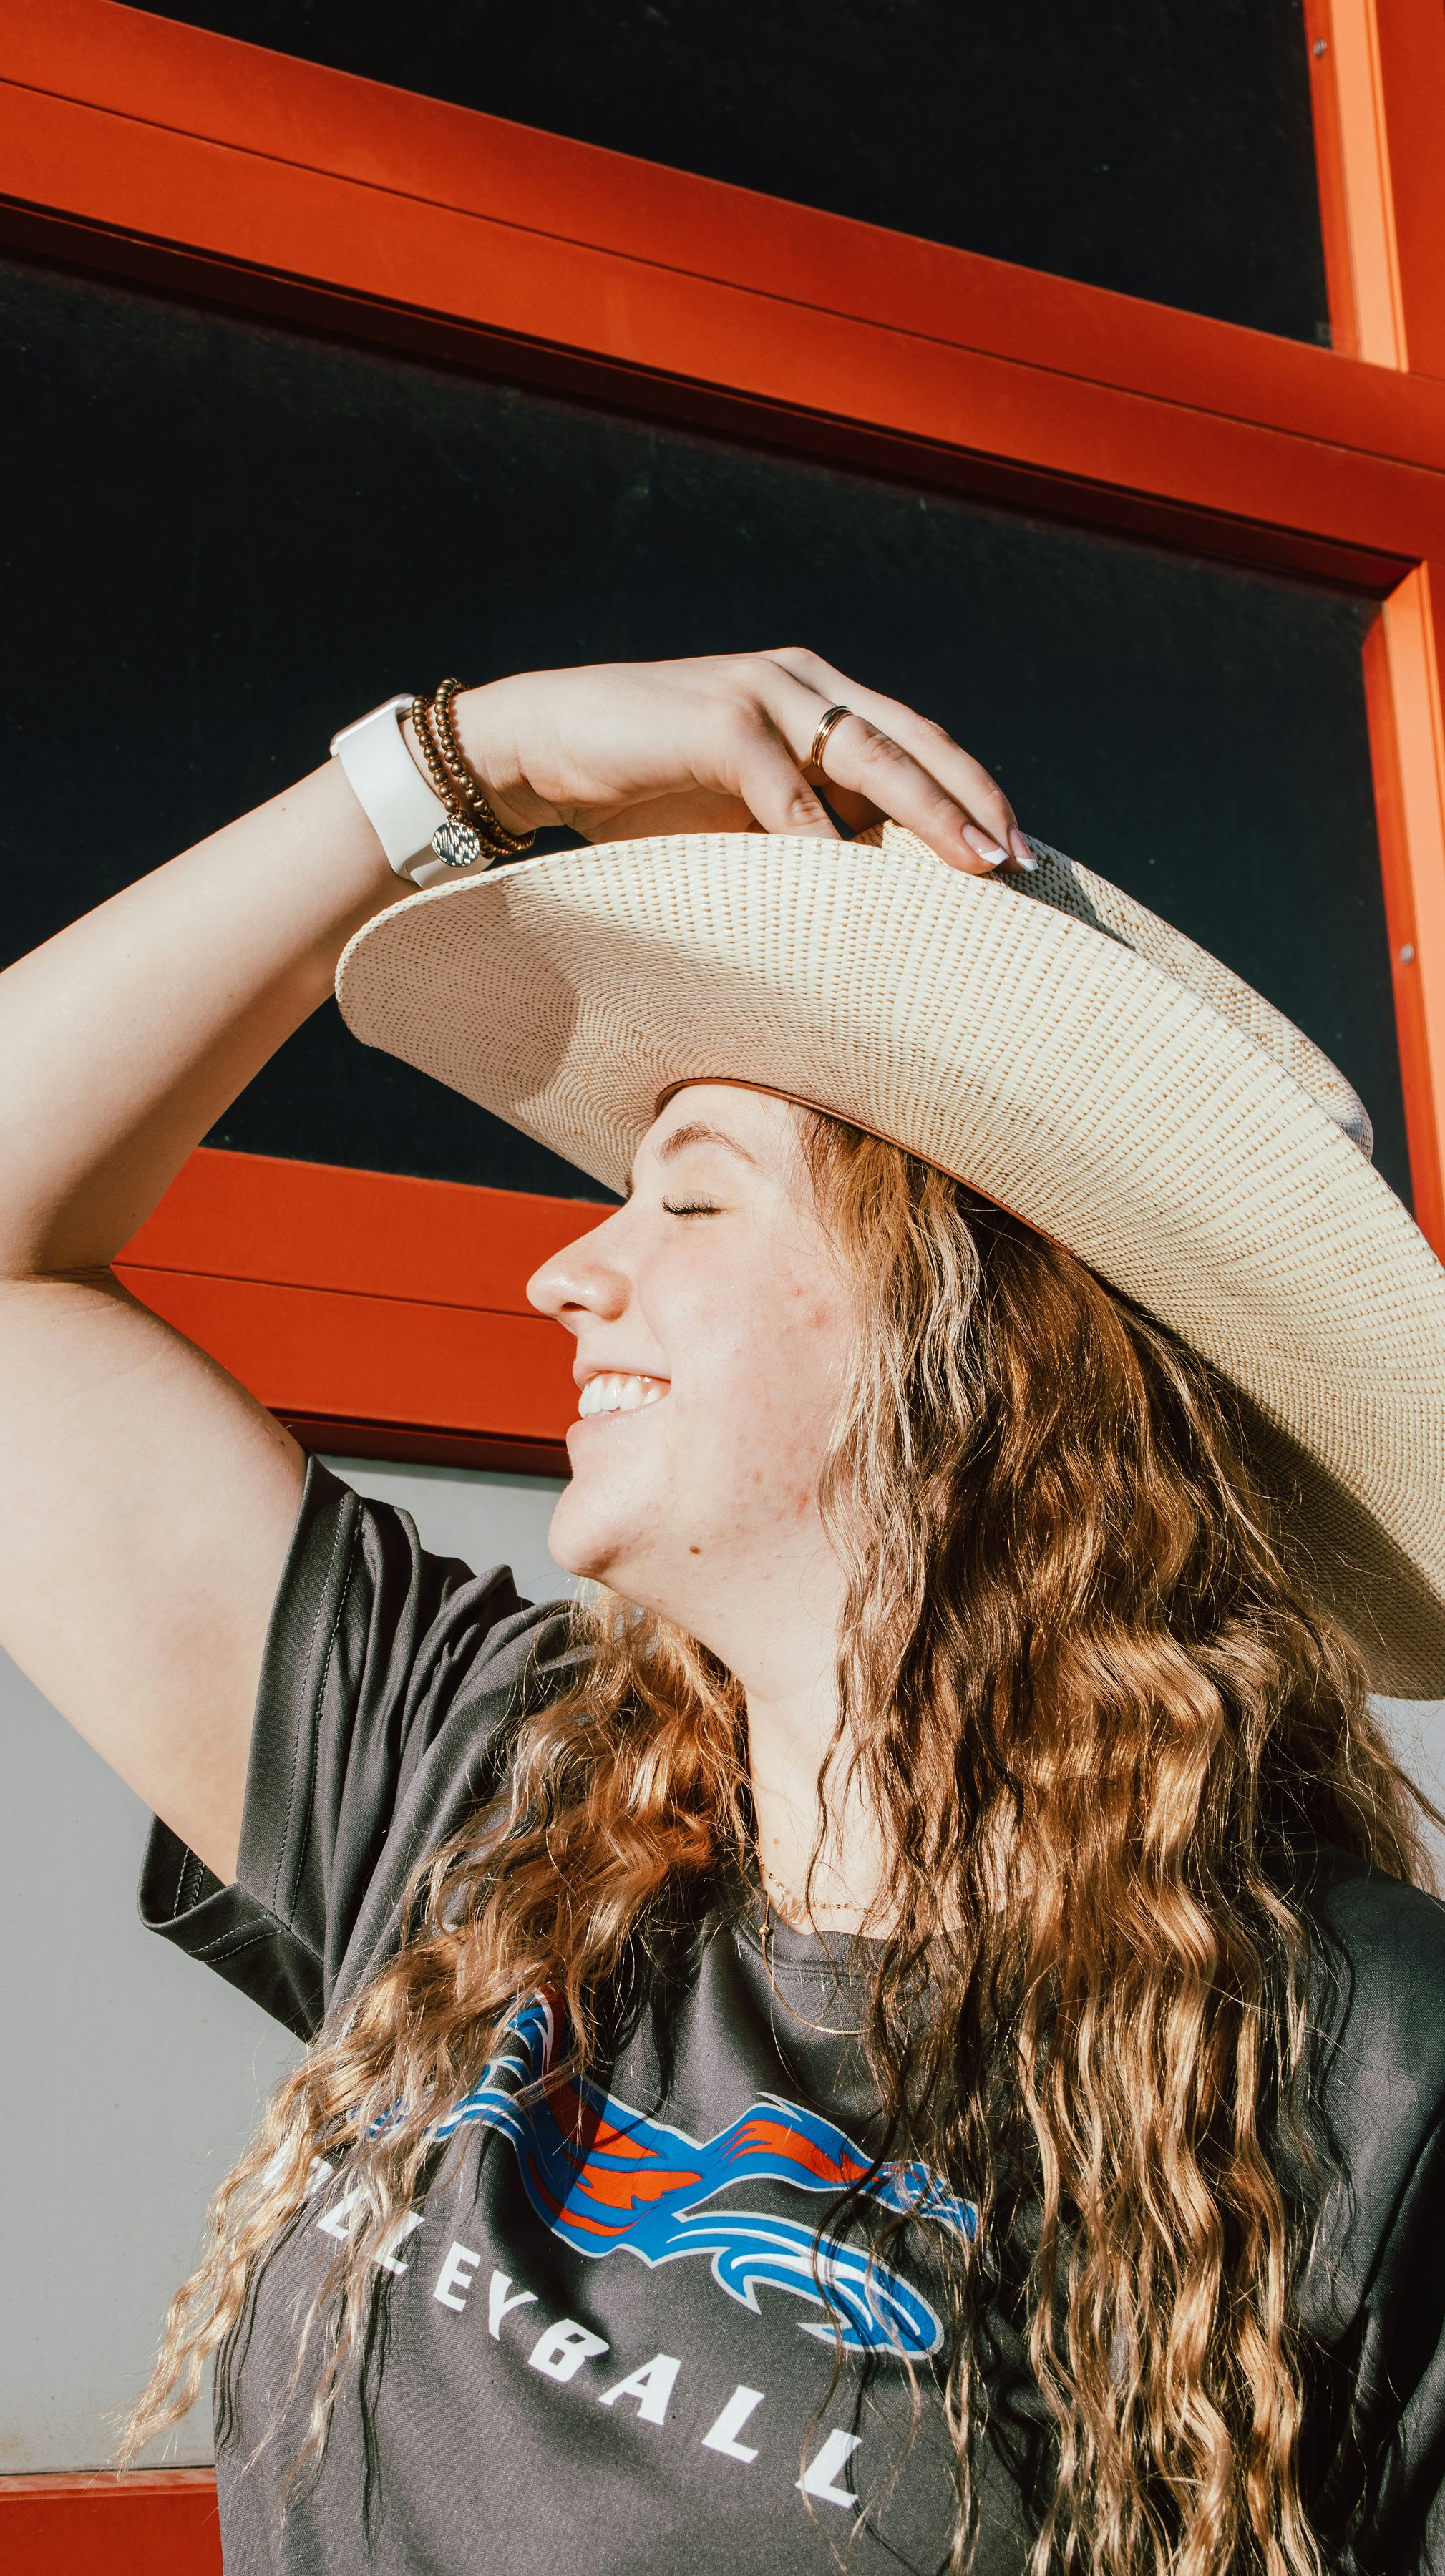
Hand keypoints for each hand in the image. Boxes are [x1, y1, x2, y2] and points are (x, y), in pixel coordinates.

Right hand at [452, 648, 1033, 875]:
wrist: (543, 744)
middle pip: (913, 742)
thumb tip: (880, 896)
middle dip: (973, 804)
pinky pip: (787, 790)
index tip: (1019, 853)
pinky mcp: (717, 721)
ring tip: (973, 865)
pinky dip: (823, 842)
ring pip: (870, 756)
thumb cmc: (646, 789)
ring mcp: (761, 692)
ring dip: (928, 815)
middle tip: (1020, 861)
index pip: (917, 740)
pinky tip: (859, 886)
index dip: (972, 793)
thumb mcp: (744, 811)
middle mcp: (802, 680)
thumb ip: (808, 828)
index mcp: (817, 694)